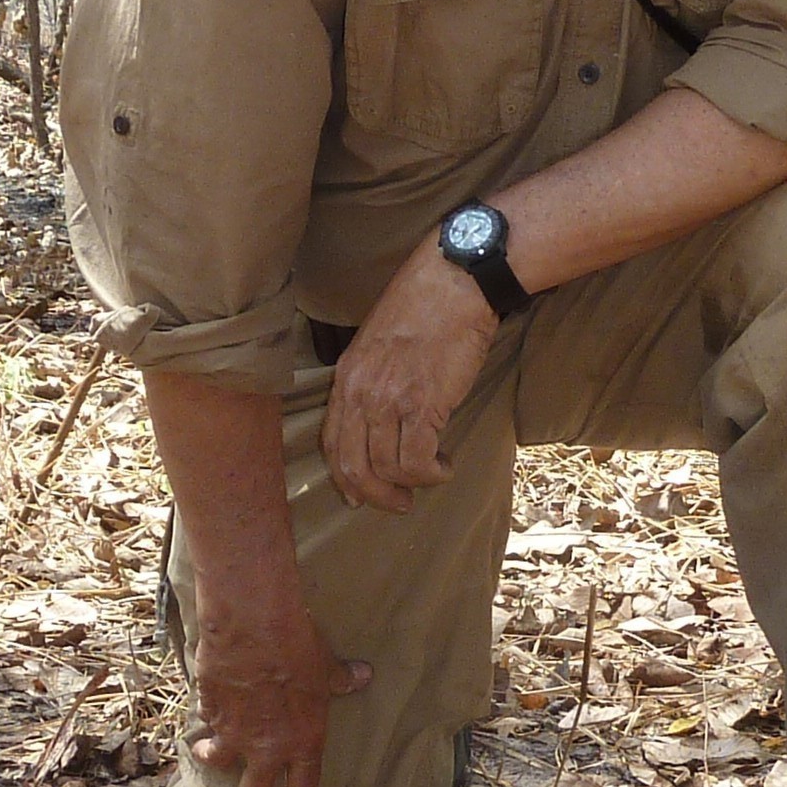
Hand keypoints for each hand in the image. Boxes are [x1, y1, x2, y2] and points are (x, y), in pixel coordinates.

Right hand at [186, 572, 371, 786]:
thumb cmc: (299, 648)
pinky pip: (207, 719)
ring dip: (212, 757)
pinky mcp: (210, 708)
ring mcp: (234, 730)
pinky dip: (207, 715)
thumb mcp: (327, 667)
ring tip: (206, 755)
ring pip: (219, 757)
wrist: (254, 627)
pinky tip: (204, 709)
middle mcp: (266, 746)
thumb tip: (363, 675)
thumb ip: (341, 679)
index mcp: (302, 741)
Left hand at [325, 234, 501, 511]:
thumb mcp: (378, 341)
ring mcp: (389, 400)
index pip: (332, 443)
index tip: (359, 496)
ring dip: (411, 483)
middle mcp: (360, 393)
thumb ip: (371, 379)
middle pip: (354, 465)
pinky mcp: (423, 405)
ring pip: (387, 468)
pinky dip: (432, 473)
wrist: (454, 283)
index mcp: (346, 378)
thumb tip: (382, 419)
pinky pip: (418, 461)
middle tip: (398, 502)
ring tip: (432, 475)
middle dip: (375, 494)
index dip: (344, 477)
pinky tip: (445, 465)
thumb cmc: (423, 307)